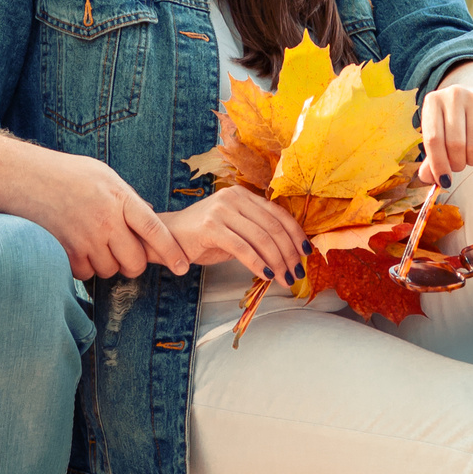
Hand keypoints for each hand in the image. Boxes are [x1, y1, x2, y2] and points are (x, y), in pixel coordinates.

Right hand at [16, 151, 191, 280]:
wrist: (27, 177)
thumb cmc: (67, 174)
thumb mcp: (105, 176)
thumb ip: (129, 198)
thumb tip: (151, 214)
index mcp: (121, 199)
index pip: (155, 231)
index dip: (172, 252)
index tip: (183, 266)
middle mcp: (106, 221)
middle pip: (135, 262)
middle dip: (134, 264)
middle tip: (125, 254)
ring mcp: (86, 238)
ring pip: (110, 270)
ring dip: (107, 264)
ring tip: (94, 242)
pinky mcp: (67, 252)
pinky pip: (86, 274)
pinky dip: (85, 267)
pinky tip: (77, 248)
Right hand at [162, 187, 309, 282]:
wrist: (166, 239)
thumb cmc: (201, 238)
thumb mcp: (234, 230)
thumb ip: (257, 233)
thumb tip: (289, 252)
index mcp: (242, 194)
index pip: (278, 213)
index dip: (296, 234)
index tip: (306, 253)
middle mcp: (233, 198)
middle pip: (272, 227)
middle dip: (289, 252)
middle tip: (297, 272)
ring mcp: (221, 211)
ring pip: (261, 238)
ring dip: (278, 262)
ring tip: (285, 278)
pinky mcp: (211, 227)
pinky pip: (243, 248)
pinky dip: (258, 264)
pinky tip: (267, 276)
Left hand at [418, 62, 472, 184]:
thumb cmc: (455, 119)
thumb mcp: (439, 131)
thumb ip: (432, 155)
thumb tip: (427, 178)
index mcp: (433, 102)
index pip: (433, 139)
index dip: (438, 165)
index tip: (444, 181)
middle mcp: (454, 96)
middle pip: (455, 144)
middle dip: (456, 164)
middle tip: (458, 167)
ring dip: (472, 162)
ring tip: (470, 160)